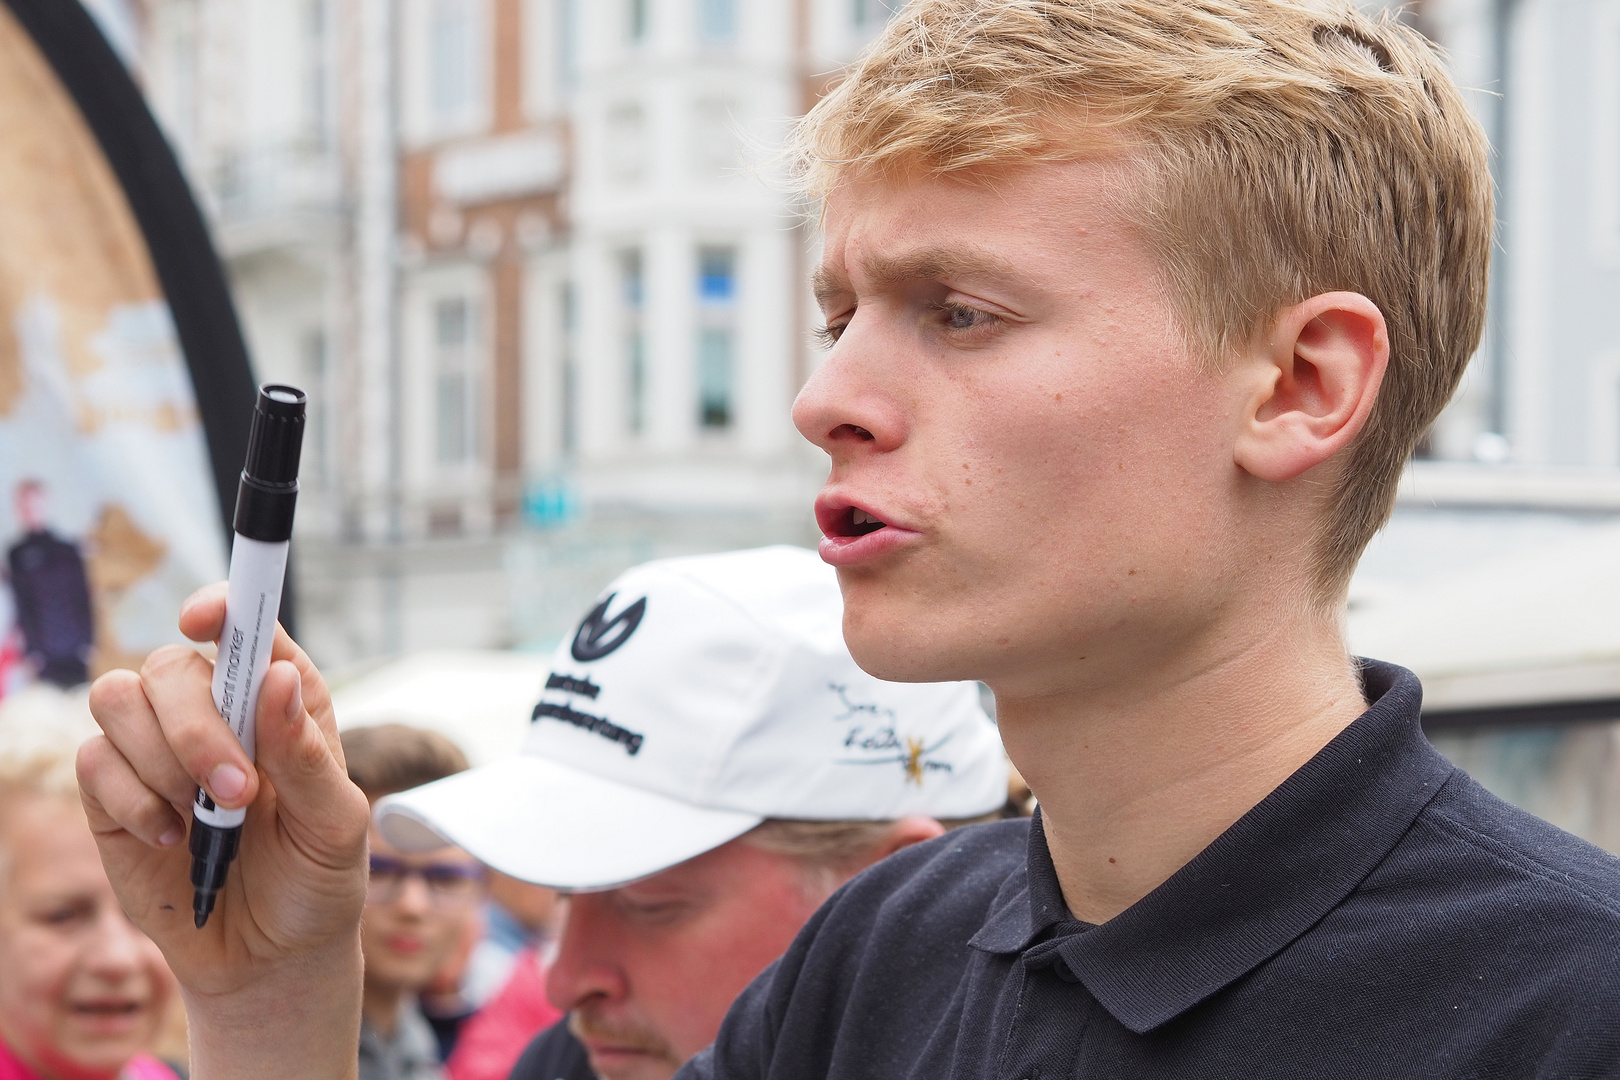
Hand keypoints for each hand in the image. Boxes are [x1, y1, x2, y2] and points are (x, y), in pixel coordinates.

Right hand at [77, 583, 370, 1078]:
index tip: (206, 621)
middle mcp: (218, 711)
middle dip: (197, 726)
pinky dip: (133, 800)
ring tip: (206, 817)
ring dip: (163, 760)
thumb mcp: (336, 824)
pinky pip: (94, 761)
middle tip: (237, 790)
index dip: (222, 609)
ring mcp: (159, 749)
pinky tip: (174, 839)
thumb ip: (305, 754)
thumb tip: (277, 677)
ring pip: (119, 698)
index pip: (247, 626)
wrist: (273, 956)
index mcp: (281, 700)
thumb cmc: (316, 879)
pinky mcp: (114, 795)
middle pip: (172, 665)